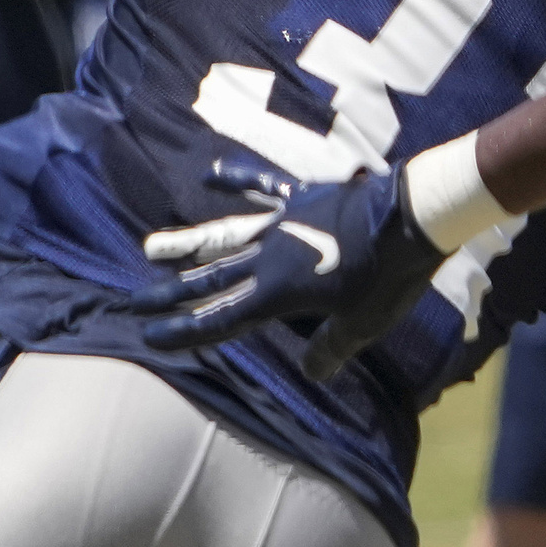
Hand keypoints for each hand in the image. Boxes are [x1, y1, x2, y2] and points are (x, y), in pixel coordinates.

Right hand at [134, 156, 447, 374]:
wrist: (411, 217)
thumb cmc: (389, 277)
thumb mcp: (362, 325)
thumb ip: (331, 349)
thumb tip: (314, 373)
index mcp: (276, 295)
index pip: (219, 319)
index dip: (183, 330)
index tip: (149, 336)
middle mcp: (266, 259)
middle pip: (208, 279)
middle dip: (169, 293)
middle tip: (133, 300)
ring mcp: (281, 225)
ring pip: (222, 235)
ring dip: (187, 244)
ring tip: (149, 247)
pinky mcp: (301, 198)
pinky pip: (263, 186)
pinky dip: (237, 177)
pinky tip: (210, 173)